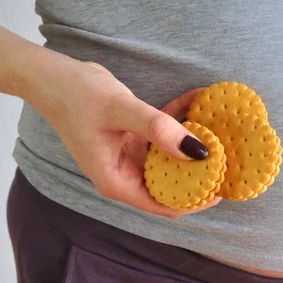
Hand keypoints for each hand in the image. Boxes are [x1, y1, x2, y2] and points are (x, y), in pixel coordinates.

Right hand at [25, 58, 219, 217]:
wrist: (53, 76)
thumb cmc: (77, 96)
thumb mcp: (121, 111)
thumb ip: (159, 130)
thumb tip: (198, 151)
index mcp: (117, 181)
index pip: (164, 205)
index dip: (195, 201)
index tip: (221, 187)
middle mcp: (125, 174)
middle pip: (171, 186)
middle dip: (199, 174)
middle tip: (228, 158)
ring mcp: (129, 157)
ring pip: (170, 161)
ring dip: (193, 146)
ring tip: (220, 132)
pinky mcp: (133, 139)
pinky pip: (163, 136)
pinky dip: (179, 122)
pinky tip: (198, 101)